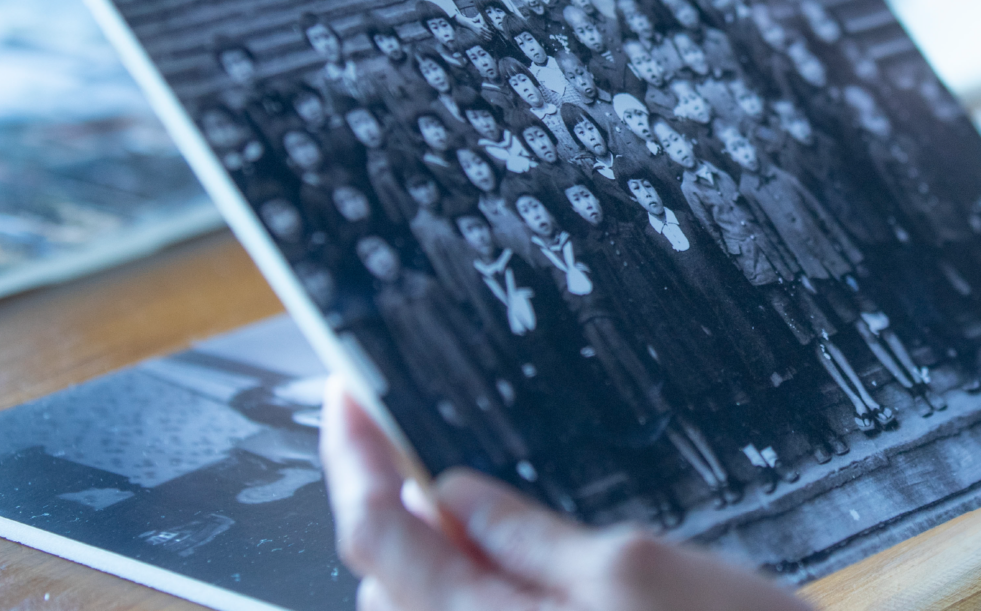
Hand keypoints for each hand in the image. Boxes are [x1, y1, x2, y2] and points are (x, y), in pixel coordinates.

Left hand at [320, 380, 809, 610]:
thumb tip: (451, 496)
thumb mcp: (634, 570)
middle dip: (393, 501)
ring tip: (487, 498)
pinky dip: (480, 583)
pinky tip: (531, 557)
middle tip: (418, 431)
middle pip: (385, 577)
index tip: (346, 392)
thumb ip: (528, 536)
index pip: (374, 533)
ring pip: (428, 606)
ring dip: (439, 549)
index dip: (351, 455)